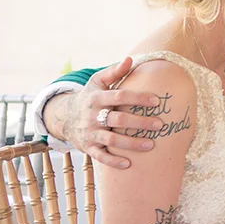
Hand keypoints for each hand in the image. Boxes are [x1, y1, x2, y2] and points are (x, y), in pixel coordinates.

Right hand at [45, 58, 166, 168]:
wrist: (65, 117)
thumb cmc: (90, 97)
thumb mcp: (97, 82)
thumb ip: (114, 72)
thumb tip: (130, 59)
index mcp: (97, 98)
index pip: (120, 96)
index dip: (138, 98)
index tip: (157, 101)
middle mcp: (92, 116)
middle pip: (118, 119)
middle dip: (140, 122)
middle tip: (160, 125)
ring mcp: (90, 133)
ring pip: (112, 139)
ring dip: (131, 144)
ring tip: (151, 145)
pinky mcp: (88, 147)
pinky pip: (101, 156)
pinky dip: (114, 161)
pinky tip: (129, 164)